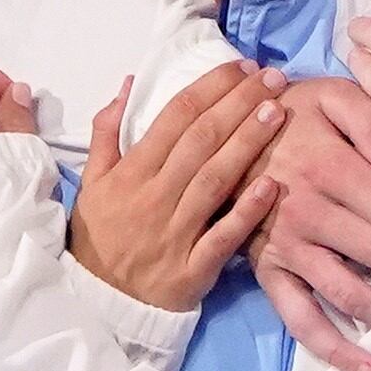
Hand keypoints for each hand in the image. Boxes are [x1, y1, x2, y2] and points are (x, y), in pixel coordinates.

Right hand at [64, 65, 285, 311]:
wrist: (98, 302)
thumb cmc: (101, 236)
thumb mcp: (92, 182)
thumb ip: (107, 132)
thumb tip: (130, 84)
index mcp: (130, 172)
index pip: (174, 118)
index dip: (210, 89)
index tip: (240, 67)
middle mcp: (154, 196)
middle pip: (201, 141)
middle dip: (238, 104)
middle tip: (272, 77)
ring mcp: (175, 232)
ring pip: (215, 180)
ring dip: (248, 144)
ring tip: (278, 112)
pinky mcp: (193, 267)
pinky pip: (224, 235)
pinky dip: (248, 210)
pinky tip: (275, 185)